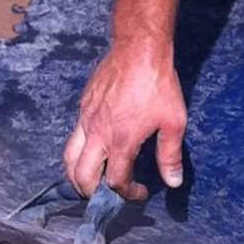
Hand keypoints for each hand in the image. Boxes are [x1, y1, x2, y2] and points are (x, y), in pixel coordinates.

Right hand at [63, 47, 186, 200]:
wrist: (139, 49)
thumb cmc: (159, 85)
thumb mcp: (174, 122)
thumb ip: (170, 155)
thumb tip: (173, 182)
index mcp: (120, 142)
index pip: (115, 182)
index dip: (128, 193)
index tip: (140, 192)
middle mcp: (97, 134)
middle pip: (82, 176)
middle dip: (91, 192)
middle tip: (106, 193)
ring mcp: (86, 119)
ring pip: (69, 157)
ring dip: (76, 174)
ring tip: (90, 179)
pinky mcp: (83, 106)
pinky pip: (73, 135)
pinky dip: (78, 150)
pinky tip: (94, 147)